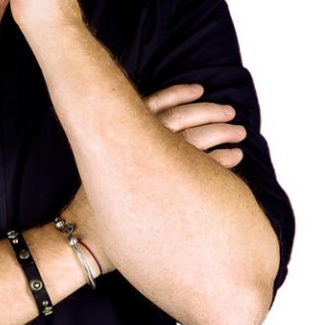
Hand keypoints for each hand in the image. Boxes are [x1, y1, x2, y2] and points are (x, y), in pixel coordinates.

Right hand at [61, 83, 245, 275]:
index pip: (155, 105)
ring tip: (238, 134)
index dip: (178, 94)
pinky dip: (222, 159)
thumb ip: (122, 142)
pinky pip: (206, 170)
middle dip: (208, 112)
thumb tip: (143, 130)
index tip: (199, 90)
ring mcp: (157, 171)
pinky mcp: (172, 194)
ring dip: (221, 133)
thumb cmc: (94, 200)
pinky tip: (234, 157)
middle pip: (182, 119)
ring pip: (198, 140)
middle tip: (229, 113)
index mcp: (123, 135)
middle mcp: (141, 147)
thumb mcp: (99, 161)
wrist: (87, 235)